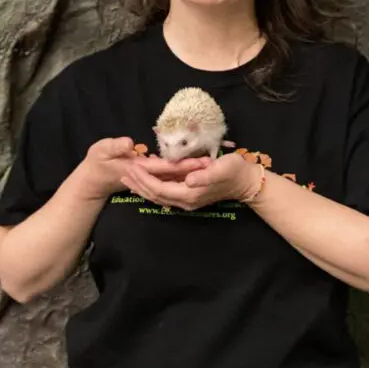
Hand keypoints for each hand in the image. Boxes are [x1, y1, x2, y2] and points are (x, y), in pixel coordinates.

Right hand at [75, 139, 209, 201]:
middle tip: (212, 162)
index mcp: (137, 170)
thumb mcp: (100, 150)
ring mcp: (149, 185)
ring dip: (190, 175)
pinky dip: (181, 178)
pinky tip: (194, 172)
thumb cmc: (95, 162)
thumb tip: (127, 144)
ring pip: (174, 182)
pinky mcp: (151, 184)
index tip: (200, 159)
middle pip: (174, 177)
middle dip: (193, 171)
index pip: (165, 169)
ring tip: (209, 165)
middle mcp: (147, 180)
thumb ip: (113, 147)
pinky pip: (170, 183)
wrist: (91, 181)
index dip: (183, 165)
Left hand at [120, 153, 260, 210]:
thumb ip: (205, 175)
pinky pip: (164, 194)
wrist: (245, 182)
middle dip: (138, 184)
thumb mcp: (222, 169)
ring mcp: (186, 200)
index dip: (144, 179)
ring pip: (157, 196)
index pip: (159, 188)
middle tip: (122, 171)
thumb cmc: (234, 171)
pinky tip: (144, 181)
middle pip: (154, 195)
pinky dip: (152, 187)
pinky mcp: (188, 196)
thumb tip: (188, 180)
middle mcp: (185, 201)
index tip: (132, 167)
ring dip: (142, 187)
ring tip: (127, 177)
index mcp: (190, 194)